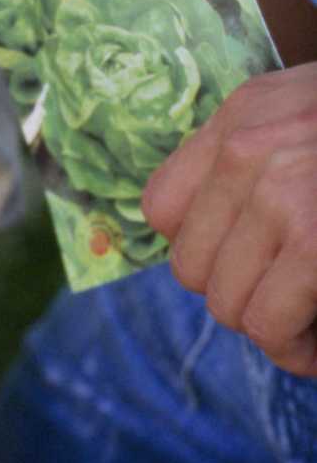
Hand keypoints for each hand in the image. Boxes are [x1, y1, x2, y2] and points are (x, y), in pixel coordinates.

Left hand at [142, 65, 316, 374]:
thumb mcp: (309, 111)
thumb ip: (257, 151)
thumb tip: (204, 230)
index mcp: (243, 117)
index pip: (161, 208)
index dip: (205, 247)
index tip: (250, 260)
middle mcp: (249, 151)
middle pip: (191, 269)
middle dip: (242, 295)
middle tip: (292, 298)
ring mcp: (281, 198)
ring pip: (228, 305)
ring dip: (274, 328)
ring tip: (311, 320)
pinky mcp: (315, 247)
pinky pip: (270, 327)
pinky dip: (298, 350)